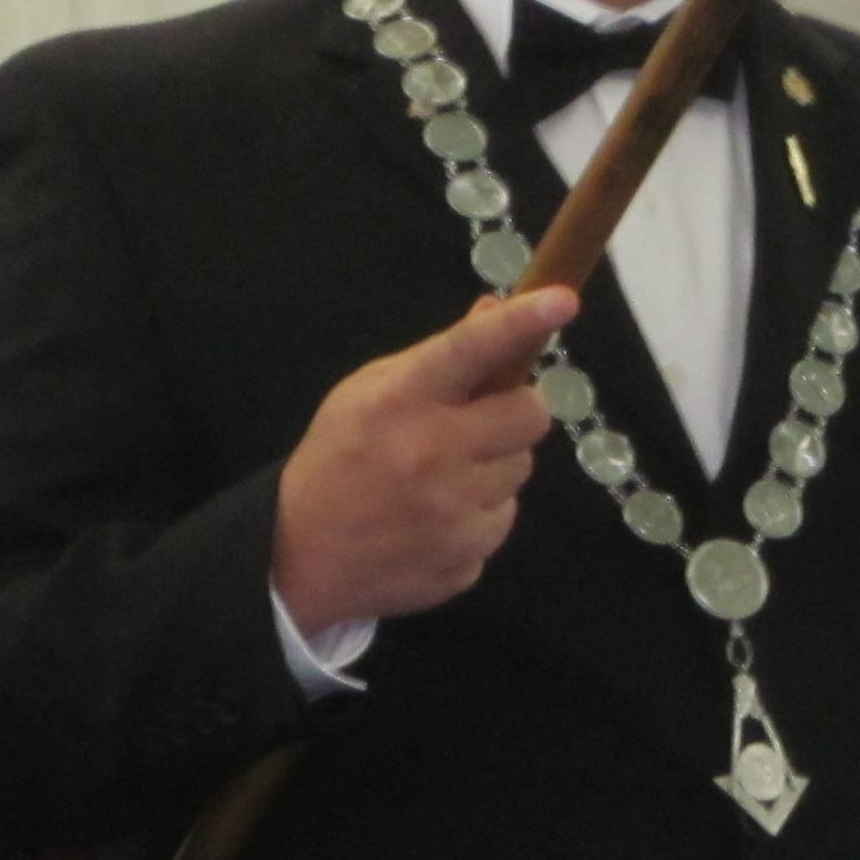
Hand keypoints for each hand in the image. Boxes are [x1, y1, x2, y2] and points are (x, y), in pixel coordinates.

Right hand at [270, 288, 576, 637]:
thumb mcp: (367, 392)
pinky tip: (438, 518)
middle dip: (514, 412)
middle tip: (482, 421)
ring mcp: (450, 514)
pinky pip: (502, 521)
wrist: (298, 555)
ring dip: (495, 466)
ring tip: (445, 476)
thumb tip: (496, 310)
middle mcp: (430, 454)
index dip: (520, 322)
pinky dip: (480, 515)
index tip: (562, 299)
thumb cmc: (338, 458)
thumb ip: (437, 356)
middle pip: (529, 415)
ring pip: (521, 470)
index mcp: (400, 400)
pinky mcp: (464, 560)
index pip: (470, 349)